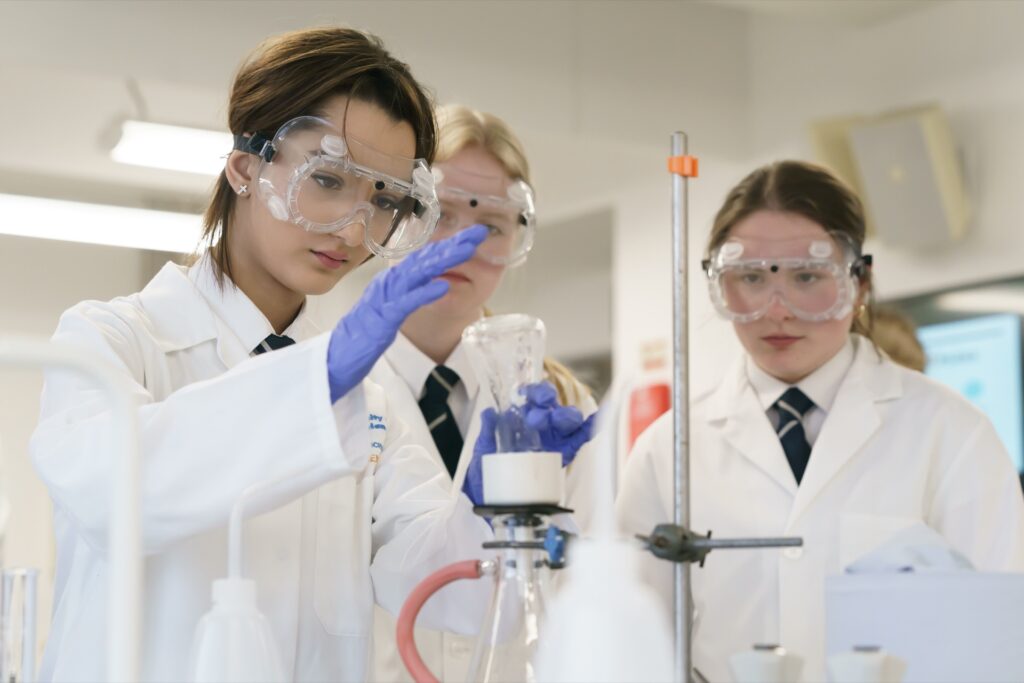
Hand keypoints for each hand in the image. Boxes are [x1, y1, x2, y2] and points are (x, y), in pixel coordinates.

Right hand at [326, 225, 487, 402]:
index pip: (425, 258)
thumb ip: (408, 292)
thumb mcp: (391, 309)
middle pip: (424, 259)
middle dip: (453, 244)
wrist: (334, 358)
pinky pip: (405, 303)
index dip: (450, 245)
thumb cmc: (363, 335)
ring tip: (467, 249)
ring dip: (443, 260)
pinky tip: (443, 285)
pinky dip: (424, 293)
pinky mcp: (381, 320)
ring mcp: (384, 299)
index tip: (474, 236)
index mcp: (392, 281)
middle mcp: (388, 283)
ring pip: (417, 274)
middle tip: (479, 232)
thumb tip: (430, 279)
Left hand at [461, 382, 597, 505]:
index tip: (525, 394)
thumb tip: (490, 412)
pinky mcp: (563, 453)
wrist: (489, 494)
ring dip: (563, 416)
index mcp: (523, 415)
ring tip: (555, 421)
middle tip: (534, 417)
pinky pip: (579, 438)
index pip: (532, 395)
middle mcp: (541, 423)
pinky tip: (595, 422)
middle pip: (552, 403)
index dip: (533, 390)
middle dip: (546, 402)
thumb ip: (488, 429)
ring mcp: (554, 437)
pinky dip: (589, 429)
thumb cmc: (487, 466)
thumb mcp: (484, 446)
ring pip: (567, 418)